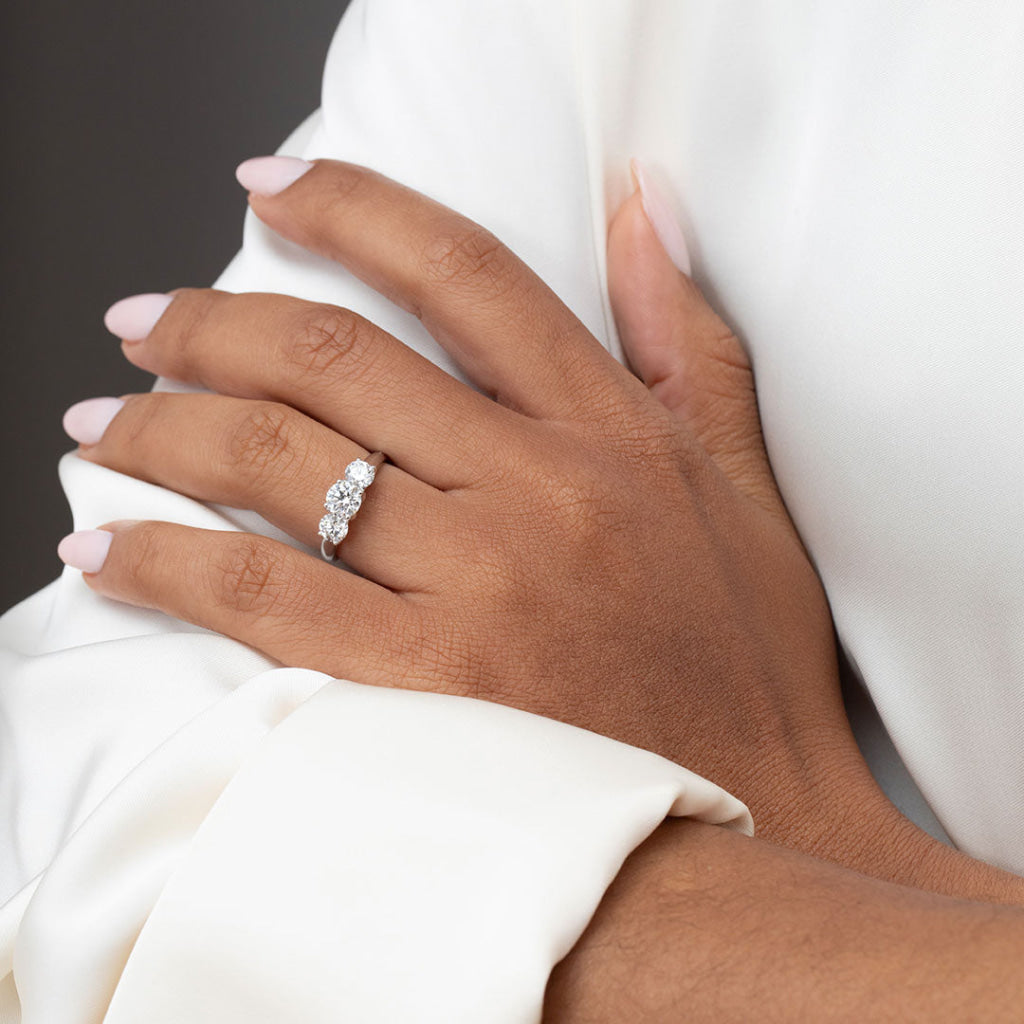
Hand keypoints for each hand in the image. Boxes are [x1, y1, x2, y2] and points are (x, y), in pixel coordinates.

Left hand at [62, 157, 869, 856]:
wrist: (754, 823)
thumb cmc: (744, 666)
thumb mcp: (743, 485)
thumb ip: (687, 338)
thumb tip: (643, 208)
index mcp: (613, 430)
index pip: (463, 271)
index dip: (352, 206)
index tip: (270, 189)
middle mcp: (539, 491)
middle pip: (337, 359)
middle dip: (211, 324)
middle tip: (143, 324)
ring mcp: (479, 589)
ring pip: (280, 464)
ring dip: (164, 431)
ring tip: (103, 425)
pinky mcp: (426, 689)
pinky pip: (262, 602)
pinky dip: (166, 564)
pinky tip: (107, 549)